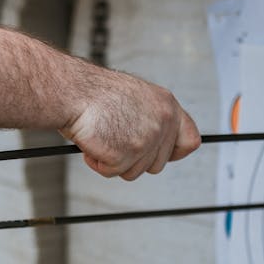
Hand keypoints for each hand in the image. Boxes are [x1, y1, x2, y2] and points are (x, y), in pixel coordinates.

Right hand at [61, 68, 200, 179]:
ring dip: (114, 161)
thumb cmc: (96, 94)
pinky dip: (98, 162)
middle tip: (115, 140)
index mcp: (167, 105)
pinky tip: (92, 141)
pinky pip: (112, 172)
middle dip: (134, 160)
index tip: (165, 156)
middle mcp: (163, 122)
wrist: (73, 91)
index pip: (190, 140)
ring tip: (102, 136)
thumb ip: (153, 120)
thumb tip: (157, 147)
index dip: (175, 153)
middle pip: (157, 164)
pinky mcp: (126, 154)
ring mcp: (146, 140)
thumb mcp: (137, 99)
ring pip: (134, 172)